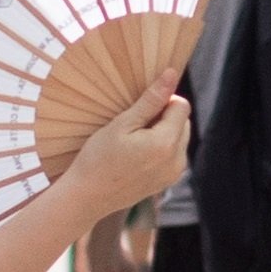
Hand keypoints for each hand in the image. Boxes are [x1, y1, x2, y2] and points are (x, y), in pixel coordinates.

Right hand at [58, 79, 189, 224]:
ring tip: (134, 142)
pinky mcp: (167, 181)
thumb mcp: (121, 124)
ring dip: (163, 132)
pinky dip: (160, 148)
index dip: (163, 101)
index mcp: (165, 143)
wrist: (87, 197)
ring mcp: (173, 173)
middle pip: (183, 122)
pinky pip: (173, 154)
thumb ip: (150, 100)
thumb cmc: (98, 158)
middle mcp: (176, 160)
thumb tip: (172, 74)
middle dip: (164, 117)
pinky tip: (137, 155)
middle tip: (134, 126)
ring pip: (179, 137)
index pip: (181, 106)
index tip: (140, 109)